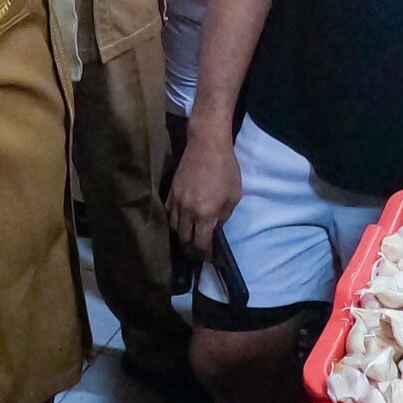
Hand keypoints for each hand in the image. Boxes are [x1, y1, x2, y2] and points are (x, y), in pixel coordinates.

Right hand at [167, 125, 241, 253]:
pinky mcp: (170, 192)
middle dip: (191, 248)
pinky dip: (174, 221)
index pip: (201, 243)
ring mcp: (176, 202)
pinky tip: (180, 221)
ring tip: (188, 238)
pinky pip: (168, 213)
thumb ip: (224, 215)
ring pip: (174, 227)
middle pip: (184, 239)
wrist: (207, 145)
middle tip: (197, 251)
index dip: (204, 254)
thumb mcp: (234, 195)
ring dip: (181, 235)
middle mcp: (187, 212)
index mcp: (205, 215)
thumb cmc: (226, 169)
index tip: (208, 258)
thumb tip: (216, 226)